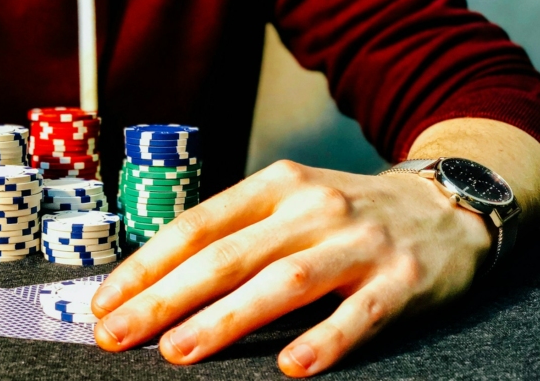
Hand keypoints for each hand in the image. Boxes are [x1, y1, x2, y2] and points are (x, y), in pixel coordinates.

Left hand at [91, 160, 491, 376]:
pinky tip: (292, 367)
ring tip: (178, 351)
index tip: (107, 300)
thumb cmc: (345, 212)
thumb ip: (239, 230)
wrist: (440, 205)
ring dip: (227, 318)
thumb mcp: (290, 200)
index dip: (148, 263)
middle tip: (118, 334)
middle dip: (165, 297)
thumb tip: (164, 276)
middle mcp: (312, 207)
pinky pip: (358, 315)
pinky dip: (325, 341)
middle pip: (228, 255)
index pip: (198, 224)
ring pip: (284, 282)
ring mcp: (357, 242)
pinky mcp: (399, 280)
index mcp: (276, 185)